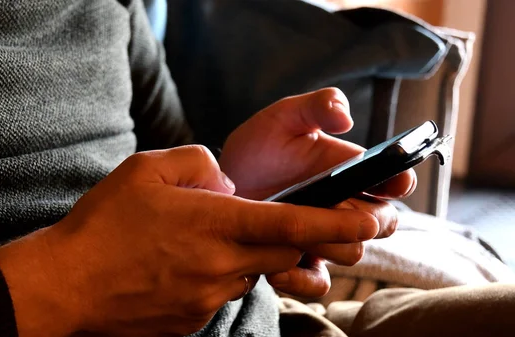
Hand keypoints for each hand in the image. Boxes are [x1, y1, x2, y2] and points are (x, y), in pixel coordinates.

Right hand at [0, 145, 381, 336]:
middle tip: (278, 222)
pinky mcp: (194, 320)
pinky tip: (179, 265)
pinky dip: (217, 274)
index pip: (295, 225)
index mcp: (215, 224)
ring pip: (251, 272)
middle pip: (283, 252)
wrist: (64, 287)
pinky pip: (222, 292)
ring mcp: (209, 298)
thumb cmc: (103, 225)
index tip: (374, 220)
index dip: (340, 224)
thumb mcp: (146, 170)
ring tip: (199, 240)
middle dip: (295, 238)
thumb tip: (226, 181)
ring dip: (245, 254)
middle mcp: (221, 266)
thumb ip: (198, 163)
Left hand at [218, 88, 416, 290]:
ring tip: (297, 232)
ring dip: (331, 244)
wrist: (221, 180)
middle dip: (369, 219)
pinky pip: (316, 283)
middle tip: (341, 207)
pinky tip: (277, 267)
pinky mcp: (299, 261)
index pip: (393, 181)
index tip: (393, 180)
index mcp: (351, 171)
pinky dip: (301, 281)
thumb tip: (345, 118)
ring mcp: (322, 236)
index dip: (399, 182)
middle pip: (382, 224)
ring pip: (352, 253)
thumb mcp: (284, 117)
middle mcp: (344, 207)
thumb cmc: (259, 146)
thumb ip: (316, 106)